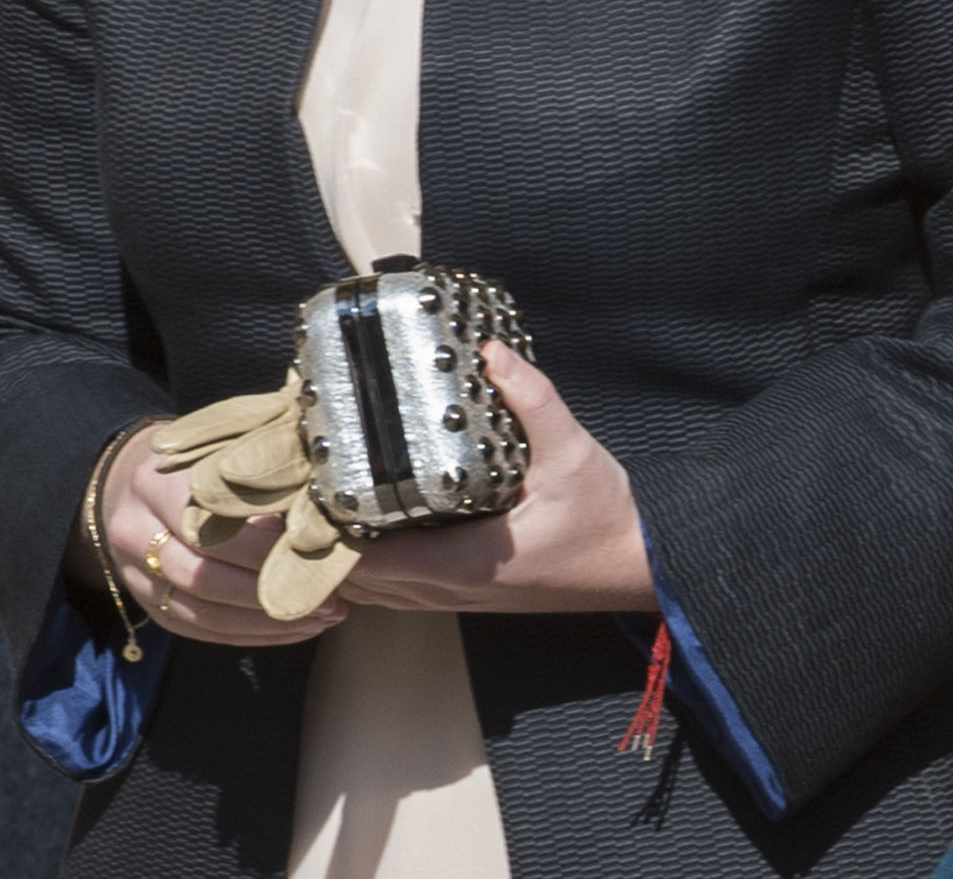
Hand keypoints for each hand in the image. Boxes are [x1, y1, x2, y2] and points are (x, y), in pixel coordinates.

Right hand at [77, 422, 349, 649]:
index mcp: (156, 483)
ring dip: (265, 623)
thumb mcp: (214, 449)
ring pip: (201, 613)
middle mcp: (135, 531)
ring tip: (320, 618)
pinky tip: (289, 630)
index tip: (315, 555)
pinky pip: (198, 630)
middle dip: (269, 593)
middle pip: (203, 576)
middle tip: (329, 599)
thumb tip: (317, 510)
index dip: (263, 548)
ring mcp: (135, 575)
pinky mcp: (147, 605)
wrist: (122, 479)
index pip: (209, 526)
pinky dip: (247, 636)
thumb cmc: (189, 460)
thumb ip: (253, 474)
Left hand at [339, 342, 658, 615]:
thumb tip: (494, 353)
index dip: (333, 533)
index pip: (375, 562)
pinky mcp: (473, 594)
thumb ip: (534, 401)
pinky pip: (407, 591)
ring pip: (382, 593)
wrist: (641, 566)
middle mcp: (456, 590)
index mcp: (469, 563)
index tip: (313, 490)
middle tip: (312, 486)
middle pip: (365, 583)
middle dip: (329, 544)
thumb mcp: (574, 451)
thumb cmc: (607, 519)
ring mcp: (463, 598)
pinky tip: (377, 526)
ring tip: (333, 503)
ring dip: (352, 559)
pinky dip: (381, 567)